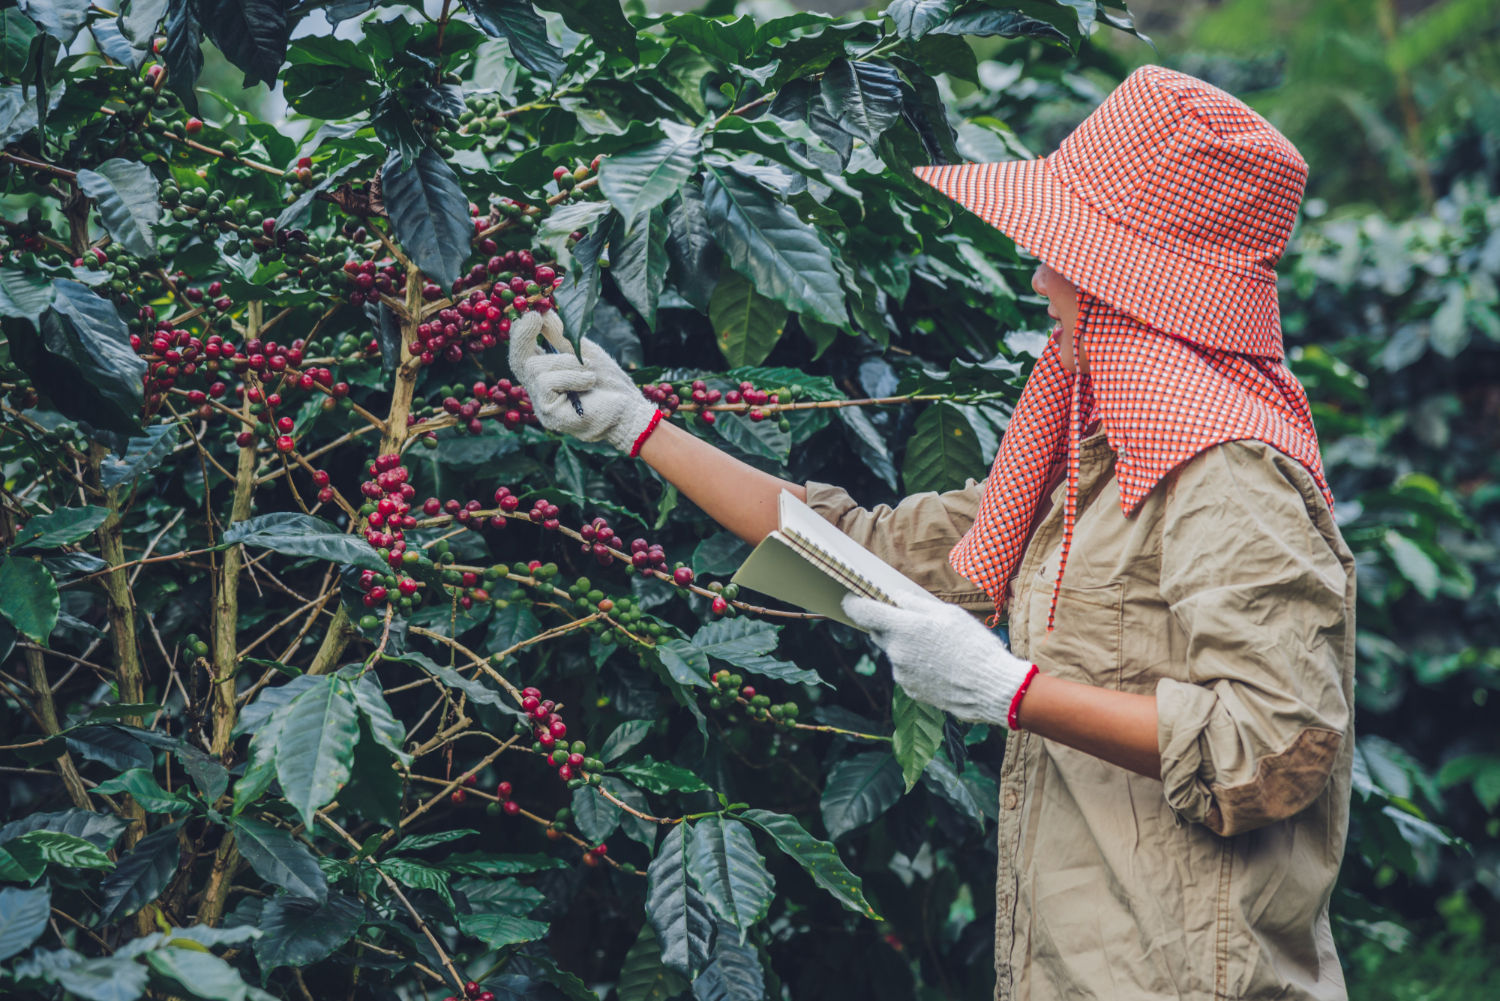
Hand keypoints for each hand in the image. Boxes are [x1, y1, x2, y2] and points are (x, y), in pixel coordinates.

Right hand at [507, 310, 658, 452]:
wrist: (629, 411)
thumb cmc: (609, 384)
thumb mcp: (582, 352)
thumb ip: (561, 335)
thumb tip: (543, 311)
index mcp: (546, 375)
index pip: (523, 353)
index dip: (521, 333)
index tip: (532, 314)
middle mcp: (539, 391)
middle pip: (517, 361)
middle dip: (523, 337)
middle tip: (535, 317)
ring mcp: (542, 405)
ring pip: (536, 368)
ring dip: (567, 362)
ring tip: (590, 370)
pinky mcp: (549, 415)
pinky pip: (548, 383)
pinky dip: (571, 376)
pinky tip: (589, 382)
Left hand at [841, 590, 1034, 725]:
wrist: (989, 688)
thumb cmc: (973, 645)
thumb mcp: (948, 614)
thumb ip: (916, 603)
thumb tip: (895, 597)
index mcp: (903, 628)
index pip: (862, 612)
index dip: (853, 603)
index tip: (852, 597)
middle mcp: (896, 651)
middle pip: (878, 632)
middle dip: (890, 624)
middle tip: (915, 622)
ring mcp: (901, 673)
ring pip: (894, 652)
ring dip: (906, 646)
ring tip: (938, 648)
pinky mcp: (910, 689)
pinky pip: (905, 670)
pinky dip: (915, 664)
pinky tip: (939, 664)